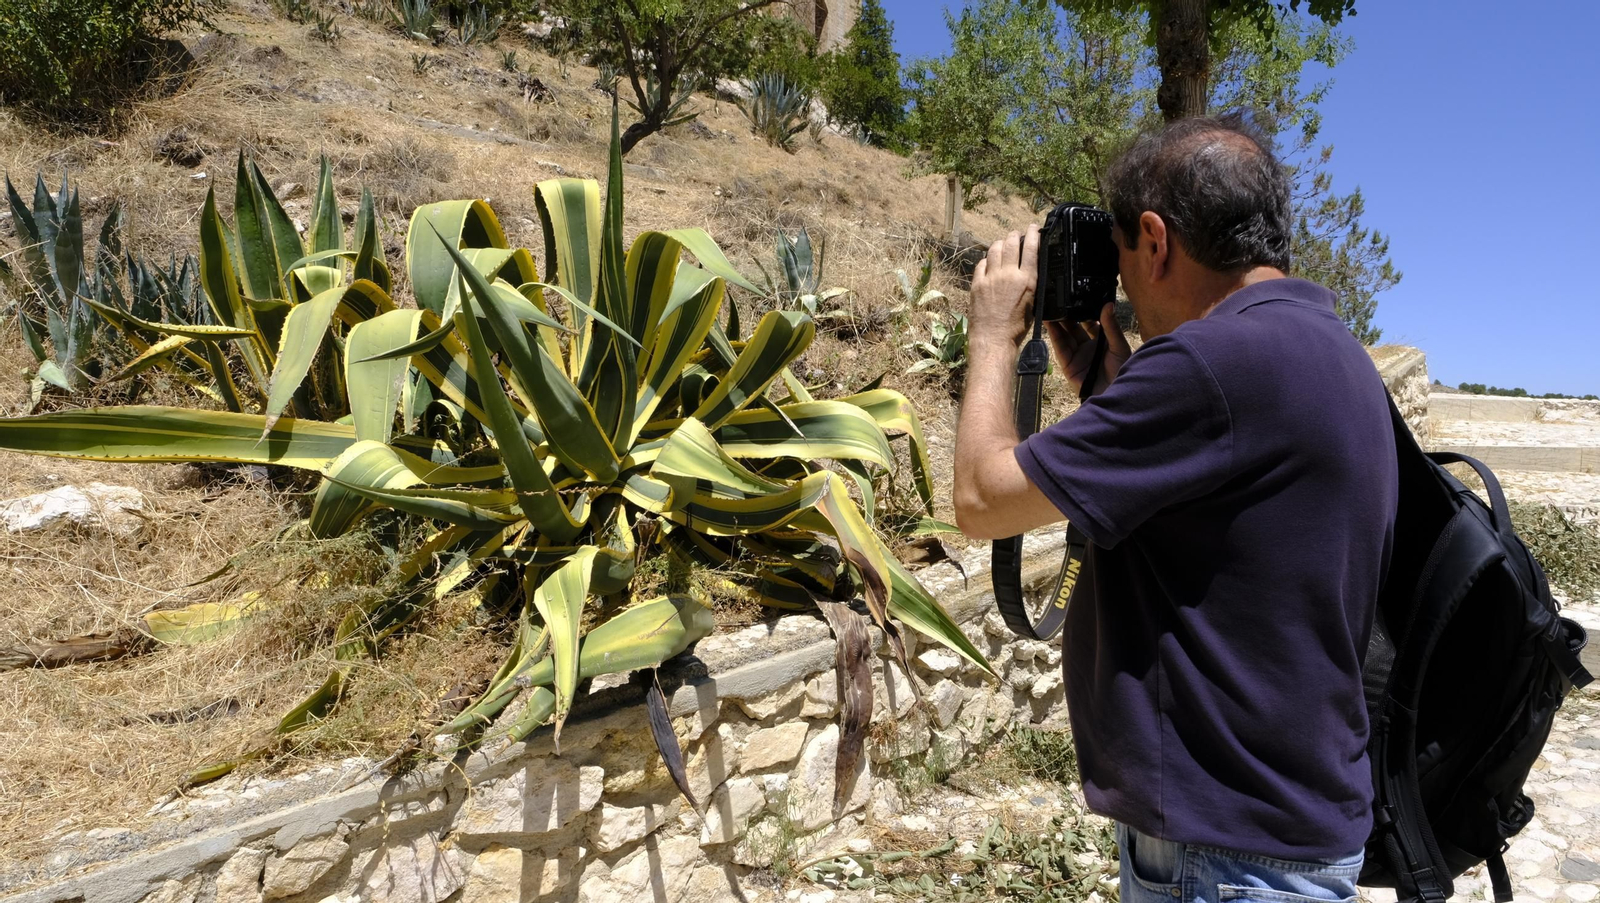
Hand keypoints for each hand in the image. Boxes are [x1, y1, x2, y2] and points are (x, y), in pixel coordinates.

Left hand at [968, 226, 1039, 353]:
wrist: (993, 339)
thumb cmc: (1016, 328)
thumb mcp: (1033, 303)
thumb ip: (1031, 283)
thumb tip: (1030, 269)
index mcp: (1027, 280)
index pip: (1031, 248)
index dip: (1033, 234)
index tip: (1034, 228)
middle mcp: (1009, 275)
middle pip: (1011, 243)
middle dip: (1015, 235)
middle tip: (1016, 234)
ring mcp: (991, 278)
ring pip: (995, 249)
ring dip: (1000, 243)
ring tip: (1003, 243)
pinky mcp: (977, 284)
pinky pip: (981, 264)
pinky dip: (986, 260)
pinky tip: (989, 262)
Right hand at [1046, 304, 1131, 397]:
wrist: (1114, 393)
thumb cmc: (1122, 371)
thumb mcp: (1119, 345)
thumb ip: (1111, 326)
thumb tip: (1108, 304)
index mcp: (1102, 341)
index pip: (1089, 323)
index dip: (1083, 311)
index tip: (1077, 298)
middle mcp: (1088, 347)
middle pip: (1074, 328)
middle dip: (1067, 315)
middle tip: (1061, 300)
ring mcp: (1077, 356)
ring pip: (1065, 336)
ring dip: (1057, 323)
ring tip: (1051, 308)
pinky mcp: (1068, 365)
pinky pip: (1060, 348)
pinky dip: (1054, 336)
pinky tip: (1050, 323)